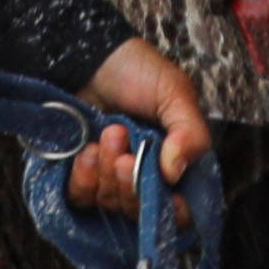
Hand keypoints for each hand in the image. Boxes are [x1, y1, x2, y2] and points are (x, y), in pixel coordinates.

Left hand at [63, 36, 213, 224]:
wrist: (90, 56)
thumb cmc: (137, 71)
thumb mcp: (175, 94)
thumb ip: (189, 133)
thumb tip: (175, 172)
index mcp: (174, 164)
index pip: (179, 212)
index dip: (172, 212)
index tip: (165, 194)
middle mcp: (142, 176)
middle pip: (140, 211)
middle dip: (131, 183)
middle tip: (125, 152)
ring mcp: (108, 178)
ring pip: (110, 203)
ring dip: (107, 172)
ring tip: (108, 135)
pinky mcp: (79, 174)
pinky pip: (80, 197)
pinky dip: (83, 178)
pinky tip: (85, 149)